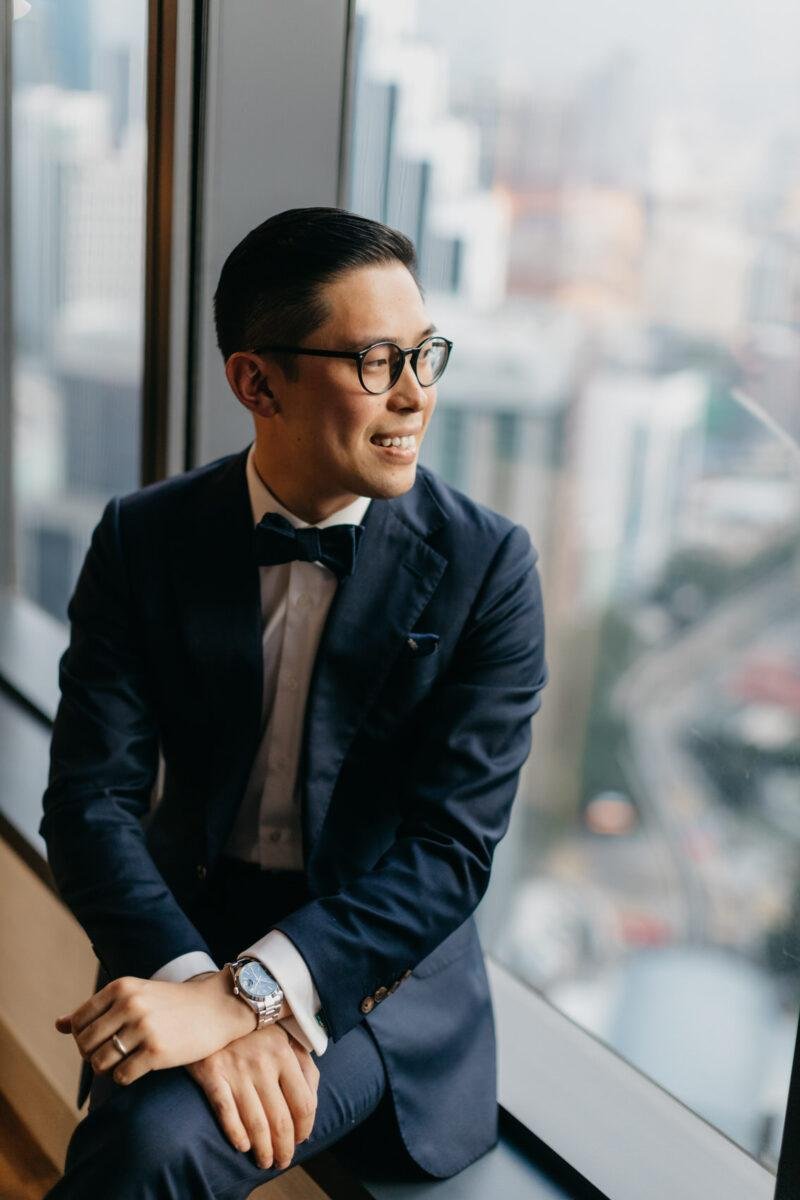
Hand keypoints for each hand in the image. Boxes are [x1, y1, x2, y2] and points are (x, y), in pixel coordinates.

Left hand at [54, 970, 263, 1083]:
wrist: (216, 1008)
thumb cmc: (172, 1004)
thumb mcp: (135, 995)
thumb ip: (96, 1010)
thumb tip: (58, 1025)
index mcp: (121, 987)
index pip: (79, 1023)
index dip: (84, 1038)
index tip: (103, 1040)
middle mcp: (130, 1005)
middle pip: (85, 1045)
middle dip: (93, 1056)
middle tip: (113, 1055)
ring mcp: (143, 1029)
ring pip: (100, 1063)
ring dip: (108, 1069)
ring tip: (124, 1062)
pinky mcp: (156, 1052)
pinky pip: (122, 1076)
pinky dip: (125, 1077)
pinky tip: (140, 1067)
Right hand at [186, 1026, 319, 1170]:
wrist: (212, 1007)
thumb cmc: (254, 1028)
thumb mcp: (285, 1037)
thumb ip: (303, 1066)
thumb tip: (311, 1106)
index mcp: (285, 1051)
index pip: (304, 1103)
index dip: (304, 1129)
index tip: (300, 1140)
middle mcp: (263, 1061)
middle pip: (281, 1119)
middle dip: (284, 1147)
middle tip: (282, 1161)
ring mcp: (237, 1067)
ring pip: (256, 1122)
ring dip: (263, 1149)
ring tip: (265, 1161)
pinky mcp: (212, 1072)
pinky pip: (226, 1112)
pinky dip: (236, 1133)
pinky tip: (242, 1145)